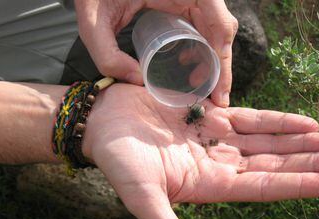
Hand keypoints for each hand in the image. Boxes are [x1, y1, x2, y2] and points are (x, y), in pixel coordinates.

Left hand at [74, 0, 237, 106]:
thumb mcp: (94, 20)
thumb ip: (106, 53)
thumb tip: (137, 81)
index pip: (220, 25)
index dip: (224, 61)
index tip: (219, 93)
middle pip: (221, 29)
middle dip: (220, 66)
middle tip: (214, 98)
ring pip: (214, 28)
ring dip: (211, 57)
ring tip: (196, 83)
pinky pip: (202, 23)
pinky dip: (201, 45)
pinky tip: (186, 62)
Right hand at [82, 83, 318, 218]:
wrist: (104, 122)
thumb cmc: (118, 159)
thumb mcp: (141, 195)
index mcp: (208, 185)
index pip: (262, 187)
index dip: (296, 185)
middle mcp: (219, 163)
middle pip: (273, 164)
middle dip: (309, 162)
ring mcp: (217, 138)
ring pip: (269, 141)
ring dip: (301, 142)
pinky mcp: (211, 115)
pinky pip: (252, 117)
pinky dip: (279, 119)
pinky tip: (304, 122)